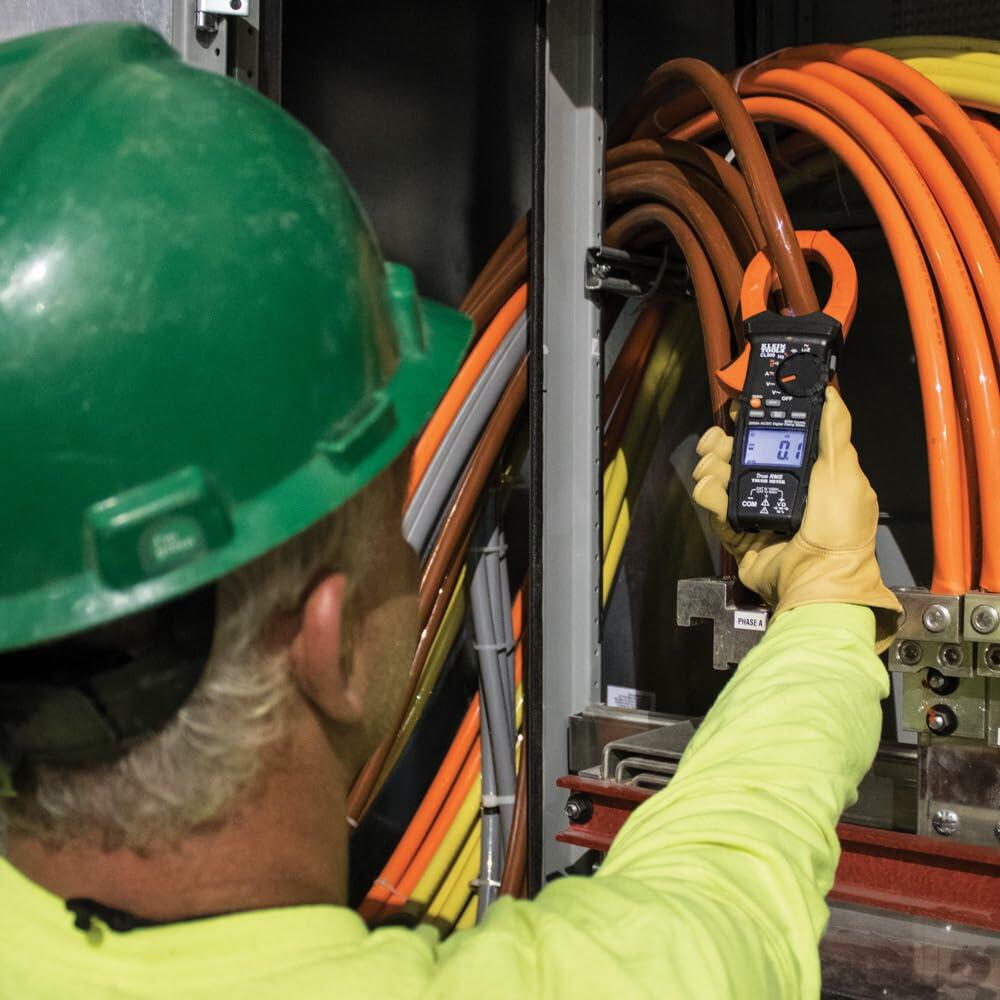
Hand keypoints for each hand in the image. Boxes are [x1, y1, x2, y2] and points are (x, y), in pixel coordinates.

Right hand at [692, 387, 901, 650]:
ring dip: (713, 465)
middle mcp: (778, 486)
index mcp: (805, 471)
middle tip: (718, 441)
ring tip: (716, 469)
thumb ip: (834, 430)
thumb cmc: (838, 531)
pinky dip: (708, 493)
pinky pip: (713, 502)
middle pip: (738, 451)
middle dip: (723, 441)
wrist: (814, 581)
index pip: (771, 435)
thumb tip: (830, 391)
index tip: (737, 408)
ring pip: (720, 473)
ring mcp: (755, 507)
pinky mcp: (736, 528)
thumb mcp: (844, 473)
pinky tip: (712, 489)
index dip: (751, 419)